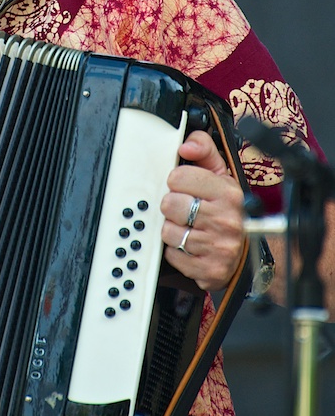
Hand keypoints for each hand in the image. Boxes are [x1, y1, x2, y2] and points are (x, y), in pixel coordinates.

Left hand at [160, 130, 245, 291]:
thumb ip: (204, 151)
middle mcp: (225, 220)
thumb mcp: (221, 175)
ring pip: (169, 231)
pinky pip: (172, 254)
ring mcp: (218, 246)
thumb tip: (186, 145)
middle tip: (186, 209)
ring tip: (189, 227)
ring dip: (173, 229)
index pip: (178, 177)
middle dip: (173, 206)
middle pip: (170, 204)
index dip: (177, 181)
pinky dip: (176, 250)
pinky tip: (190, 245)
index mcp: (228, 193)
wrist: (247, 253)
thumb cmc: (229, 211)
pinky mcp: (208, 270)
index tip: (185, 187)